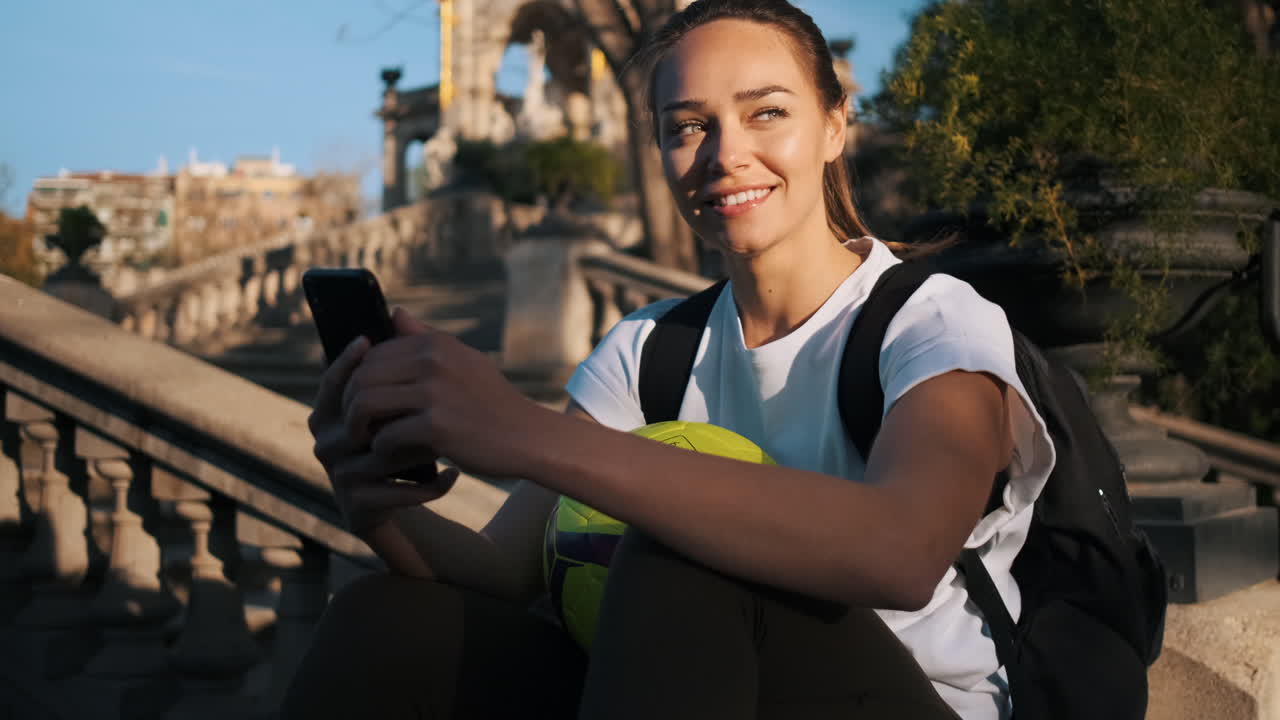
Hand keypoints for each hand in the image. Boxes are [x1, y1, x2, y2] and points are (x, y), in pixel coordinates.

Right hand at [308, 335, 457, 536]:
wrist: (406, 495)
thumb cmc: (404, 439)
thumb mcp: (403, 401)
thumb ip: (398, 363)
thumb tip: (399, 312)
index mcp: (331, 414)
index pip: (332, 384)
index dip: (345, 363)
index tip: (367, 341)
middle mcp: (327, 444)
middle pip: (354, 421)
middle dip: (393, 412)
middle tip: (429, 402)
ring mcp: (340, 477)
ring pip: (376, 458)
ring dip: (414, 450)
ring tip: (446, 443)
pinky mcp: (358, 505)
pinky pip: (392, 495)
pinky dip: (425, 488)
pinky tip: (453, 476)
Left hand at [337, 307, 546, 480]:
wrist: (527, 436)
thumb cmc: (491, 400)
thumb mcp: (462, 359)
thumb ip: (425, 336)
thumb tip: (394, 312)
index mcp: (435, 344)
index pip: (371, 354)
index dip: (354, 379)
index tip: (357, 401)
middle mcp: (433, 361)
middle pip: (362, 376)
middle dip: (349, 404)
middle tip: (354, 425)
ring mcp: (435, 393)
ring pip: (366, 404)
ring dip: (357, 427)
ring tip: (364, 441)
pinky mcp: (438, 426)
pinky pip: (387, 437)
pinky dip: (381, 450)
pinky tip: (390, 456)